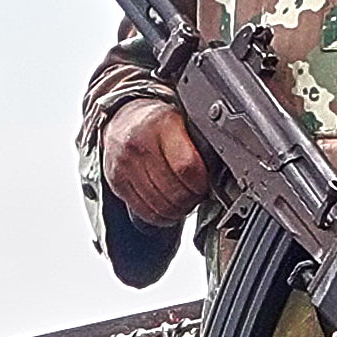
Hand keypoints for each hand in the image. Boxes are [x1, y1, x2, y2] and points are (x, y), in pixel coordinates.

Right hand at [101, 99, 215, 231]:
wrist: (124, 120)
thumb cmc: (159, 123)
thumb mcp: (182, 122)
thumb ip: (199, 145)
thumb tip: (220, 174)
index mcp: (162, 125)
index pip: (187, 167)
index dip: (201, 183)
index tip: (206, 185)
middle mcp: (139, 144)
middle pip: (174, 190)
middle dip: (191, 199)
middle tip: (197, 195)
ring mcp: (124, 164)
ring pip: (159, 205)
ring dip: (177, 210)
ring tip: (184, 202)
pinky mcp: (116, 181)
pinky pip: (143, 210)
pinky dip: (160, 216)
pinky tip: (168, 209)